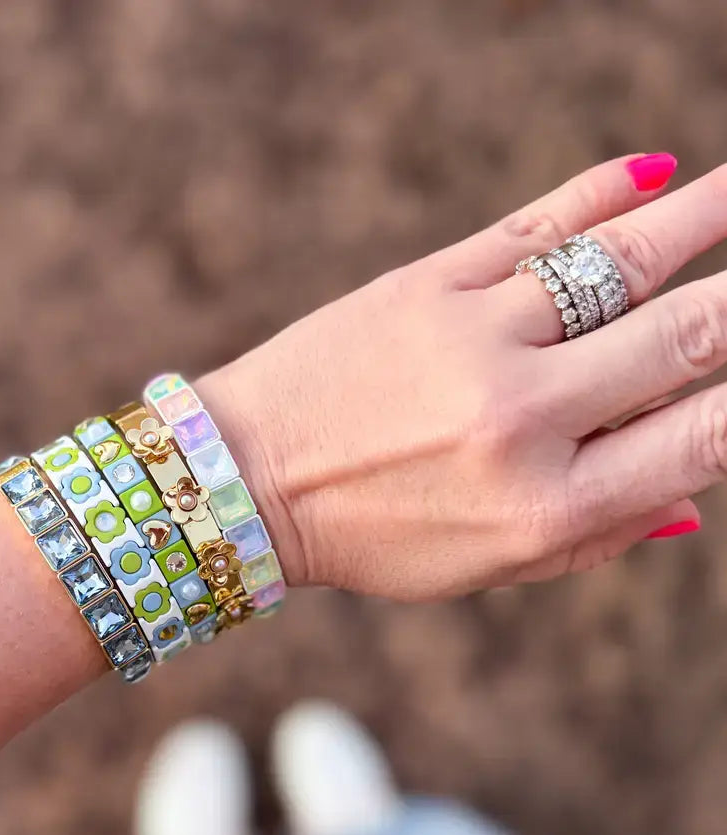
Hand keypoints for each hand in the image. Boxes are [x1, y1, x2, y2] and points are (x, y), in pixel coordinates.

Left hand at [203, 154, 726, 600]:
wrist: (247, 479)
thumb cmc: (373, 535)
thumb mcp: (484, 566)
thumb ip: (594, 536)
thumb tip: (695, 499)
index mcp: (545, 508)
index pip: (703, 438)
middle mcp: (522, 421)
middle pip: (682, 336)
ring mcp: (473, 343)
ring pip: (622, 262)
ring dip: (709, 215)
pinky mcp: (425, 287)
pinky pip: (536, 227)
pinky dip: (603, 193)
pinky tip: (655, 174)